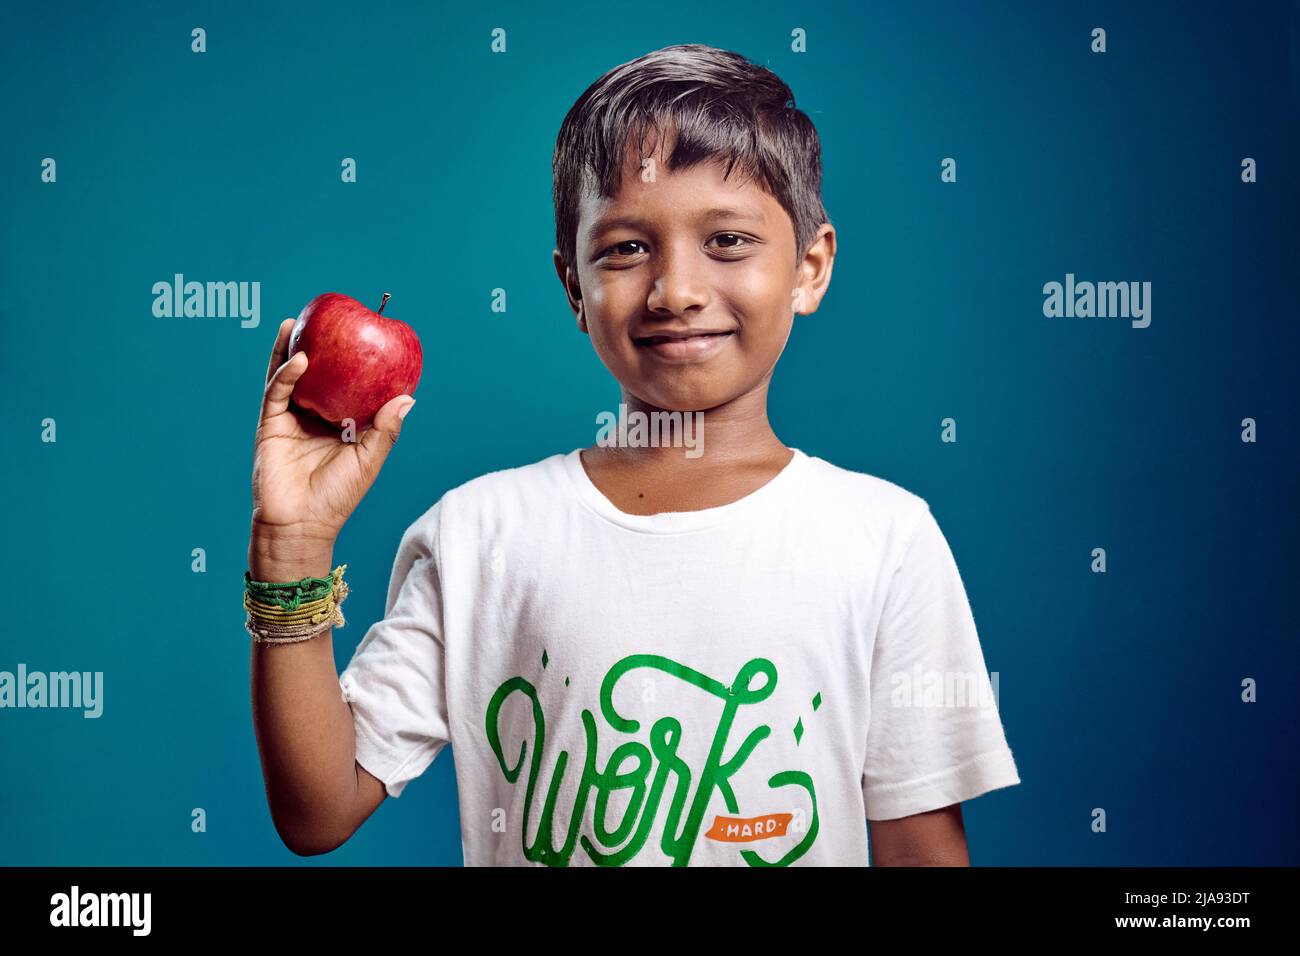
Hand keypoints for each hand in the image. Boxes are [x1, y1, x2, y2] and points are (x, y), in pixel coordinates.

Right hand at [250, 318, 414, 547]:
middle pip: (315, 375)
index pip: (346, 386)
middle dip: (317, 347)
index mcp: (337, 425)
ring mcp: (289, 419)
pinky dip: (287, 373)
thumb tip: (409, 396)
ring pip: (290, 376)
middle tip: (324, 319)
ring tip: (299, 322)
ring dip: (292, 349)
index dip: (353, 364)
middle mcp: (312, 417)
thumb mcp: (369, 459)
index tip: (366, 338)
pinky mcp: (270, 424)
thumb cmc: (338, 497)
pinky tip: (301, 358)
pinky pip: (277, 392)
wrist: (301, 524)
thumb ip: (386, 428)